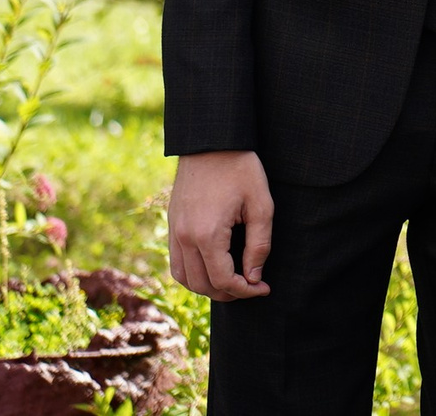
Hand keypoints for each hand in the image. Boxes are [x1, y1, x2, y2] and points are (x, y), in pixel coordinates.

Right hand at [169, 150, 274, 300]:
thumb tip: (254, 277)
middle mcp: (184, 238)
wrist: (211, 141)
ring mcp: (174, 231)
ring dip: (207, 287)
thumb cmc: (241, 169)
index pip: (223, 281)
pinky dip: (192, 274)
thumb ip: (259, 245)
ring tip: (233, 282)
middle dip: (229, 293)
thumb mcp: (261, 205)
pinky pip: (176, 262)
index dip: (246, 291)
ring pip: (184, 278)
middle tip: (252, 287)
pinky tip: (212, 268)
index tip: (264, 288)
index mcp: (207, 235)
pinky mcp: (172, 224)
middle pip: (202, 285)